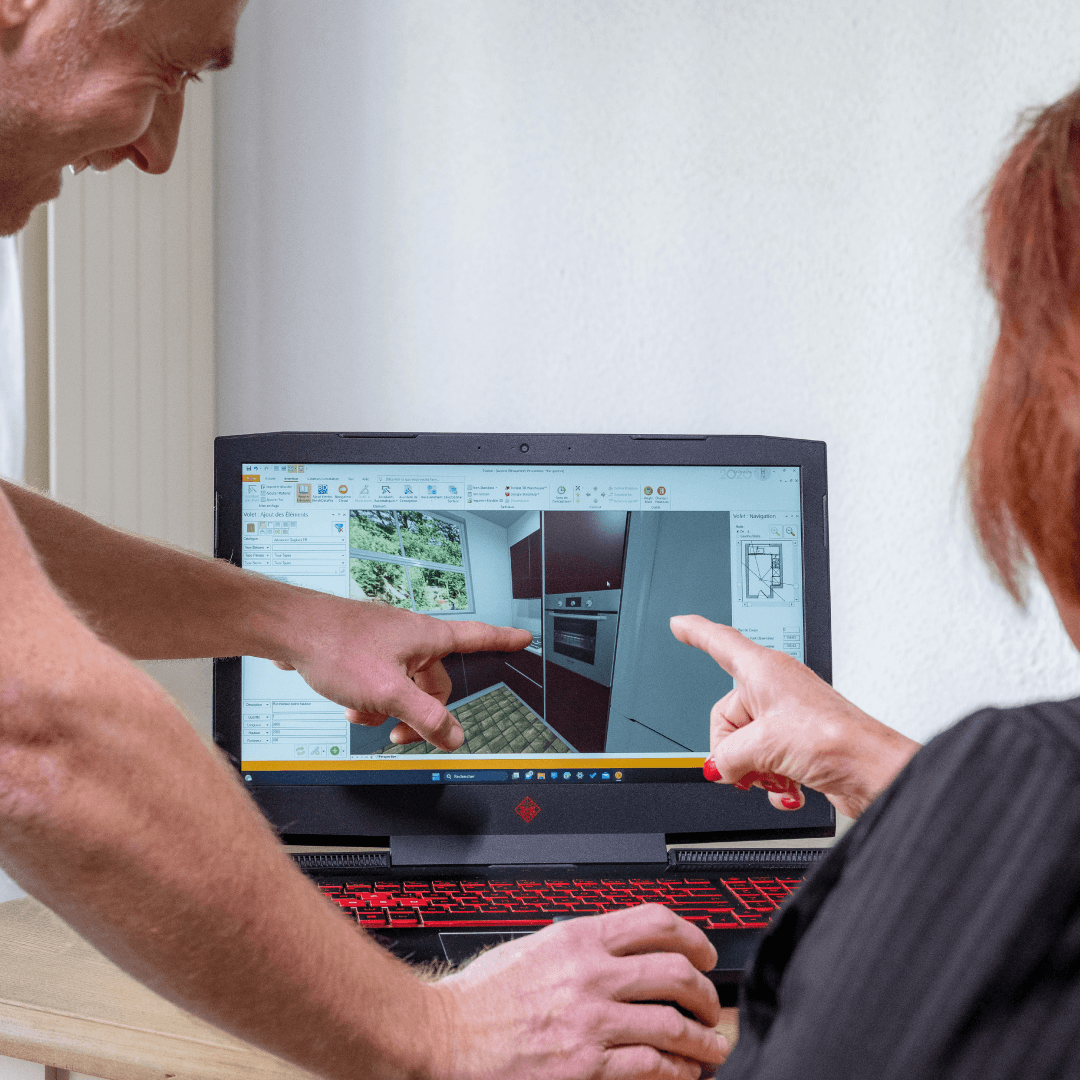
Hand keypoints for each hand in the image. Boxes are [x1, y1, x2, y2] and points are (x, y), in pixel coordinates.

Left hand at [273, 594, 530, 749]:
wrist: (289, 630)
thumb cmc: (336, 646)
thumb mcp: (389, 692)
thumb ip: (425, 717)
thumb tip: (454, 736)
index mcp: (427, 637)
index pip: (477, 637)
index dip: (503, 640)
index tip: (522, 639)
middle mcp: (410, 635)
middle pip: (434, 680)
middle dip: (420, 710)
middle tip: (402, 735)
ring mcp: (386, 641)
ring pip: (403, 684)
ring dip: (387, 707)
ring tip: (362, 715)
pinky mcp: (363, 649)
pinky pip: (380, 680)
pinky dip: (369, 698)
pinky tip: (350, 706)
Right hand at [432, 904, 727, 1079]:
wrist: (446, 1037)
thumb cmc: (481, 997)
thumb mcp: (534, 948)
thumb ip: (578, 946)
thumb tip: (616, 949)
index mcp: (578, 939)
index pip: (655, 922)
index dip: (694, 938)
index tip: (704, 955)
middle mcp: (590, 974)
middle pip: (676, 971)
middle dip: (706, 992)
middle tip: (711, 1005)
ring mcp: (590, 1020)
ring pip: (673, 1022)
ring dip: (702, 1037)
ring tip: (710, 1046)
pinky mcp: (586, 1066)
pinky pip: (652, 1065)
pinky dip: (678, 1070)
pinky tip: (683, 1073)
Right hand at [670, 615, 918, 819]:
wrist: (872, 771)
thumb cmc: (835, 738)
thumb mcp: (764, 745)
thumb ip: (728, 755)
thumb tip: (717, 766)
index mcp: (764, 670)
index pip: (720, 642)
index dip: (696, 633)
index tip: (679, 625)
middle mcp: (775, 689)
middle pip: (727, 715)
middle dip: (732, 749)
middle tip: (746, 765)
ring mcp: (787, 718)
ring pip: (746, 744)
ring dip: (755, 769)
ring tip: (775, 776)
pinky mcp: (800, 744)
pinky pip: (767, 761)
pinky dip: (773, 780)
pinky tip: (787, 789)